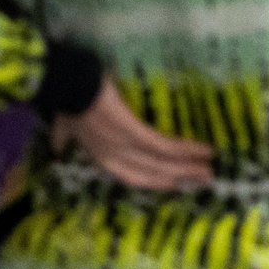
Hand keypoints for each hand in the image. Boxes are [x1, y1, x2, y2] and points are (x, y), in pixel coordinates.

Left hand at [52, 78, 213, 191]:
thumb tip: (58, 147)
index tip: (176, 184)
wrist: (68, 85)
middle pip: (151, 173)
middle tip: (206, 178)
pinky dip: (183, 149)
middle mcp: (113, 155)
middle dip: (180, 177)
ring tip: (210, 167)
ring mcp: (122, 144)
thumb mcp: (64, 125)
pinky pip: (161, 144)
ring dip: (187, 166)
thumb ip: (64, 137)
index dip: (155, 182)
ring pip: (160, 162)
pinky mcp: (132, 131)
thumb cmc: (68, 102)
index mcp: (99, 155)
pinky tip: (202, 148)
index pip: (131, 175)